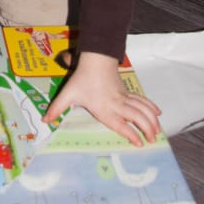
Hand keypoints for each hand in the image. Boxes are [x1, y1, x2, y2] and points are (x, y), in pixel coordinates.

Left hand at [43, 51, 161, 145]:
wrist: (95, 60)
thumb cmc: (82, 79)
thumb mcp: (67, 94)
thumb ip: (56, 108)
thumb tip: (45, 120)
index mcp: (104, 108)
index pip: (120, 124)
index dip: (131, 134)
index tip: (139, 143)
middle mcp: (117, 104)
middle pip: (137, 117)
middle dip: (147, 129)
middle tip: (152, 140)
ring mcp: (124, 97)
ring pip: (143, 109)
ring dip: (152, 120)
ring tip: (158, 132)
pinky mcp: (127, 92)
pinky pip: (142, 100)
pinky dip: (151, 107)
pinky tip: (158, 114)